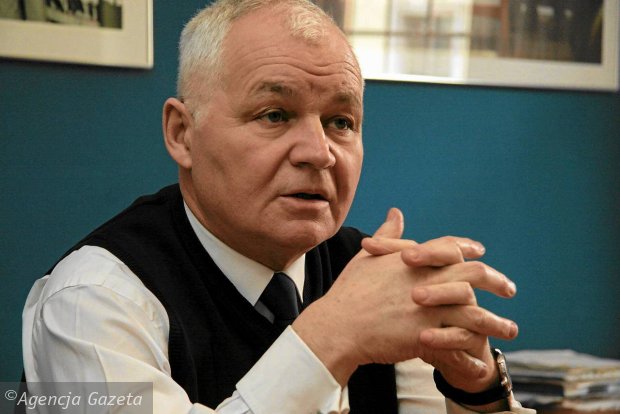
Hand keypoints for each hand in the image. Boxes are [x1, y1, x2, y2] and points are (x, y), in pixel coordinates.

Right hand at [292, 210, 516, 386]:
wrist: (339, 324)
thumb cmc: (349, 292)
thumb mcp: (367, 257)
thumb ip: (388, 234)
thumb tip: (396, 211)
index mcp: (414, 260)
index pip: (449, 247)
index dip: (467, 247)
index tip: (480, 251)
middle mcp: (428, 279)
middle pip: (474, 274)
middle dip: (496, 281)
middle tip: (509, 289)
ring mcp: (430, 306)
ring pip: (475, 311)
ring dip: (496, 321)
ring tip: (511, 330)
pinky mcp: (428, 332)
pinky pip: (461, 339)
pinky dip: (475, 347)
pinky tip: (485, 356)